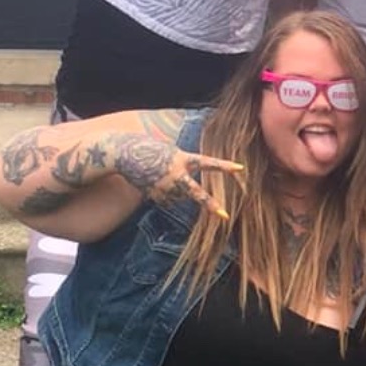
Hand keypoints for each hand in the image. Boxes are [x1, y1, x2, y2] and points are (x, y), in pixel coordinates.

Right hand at [112, 135, 243, 220]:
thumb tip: (187, 192)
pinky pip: (167, 200)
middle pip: (196, 193)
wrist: (125, 153)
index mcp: (182, 159)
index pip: (208, 163)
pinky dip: (164, 194)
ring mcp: (165, 188)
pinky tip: (153, 183)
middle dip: (210, 204)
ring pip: (179, 196)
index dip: (224, 166)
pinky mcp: (154, 196)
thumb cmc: (152, 149)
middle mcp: (176, 175)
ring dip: (175, 190)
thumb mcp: (173, 153)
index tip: (241, 169)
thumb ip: (185, 167)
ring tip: (160, 177)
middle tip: (225, 216)